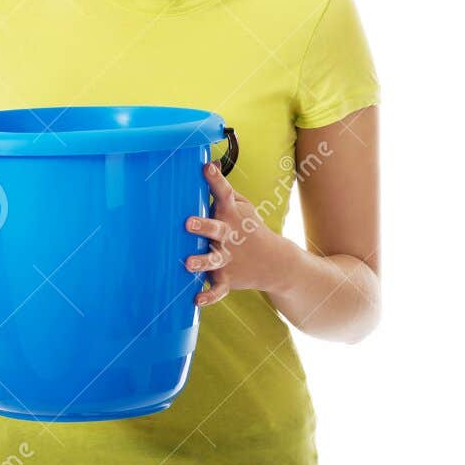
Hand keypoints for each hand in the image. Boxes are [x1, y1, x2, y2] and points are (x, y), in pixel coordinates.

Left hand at [182, 162, 290, 306]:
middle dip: (202, 225)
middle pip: (214, 229)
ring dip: (201, 261)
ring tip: (188, 263)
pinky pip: (217, 289)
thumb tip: (208, 164)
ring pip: (213, 260)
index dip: (215, 179)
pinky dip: (209, 296)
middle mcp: (228, 235)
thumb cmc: (250, 229)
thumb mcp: (243, 206)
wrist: (276, 263)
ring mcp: (228, 258)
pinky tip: (197, 300)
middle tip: (188, 223)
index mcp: (231, 214)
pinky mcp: (227, 278)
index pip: (223, 193)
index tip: (207, 168)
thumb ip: (223, 190)